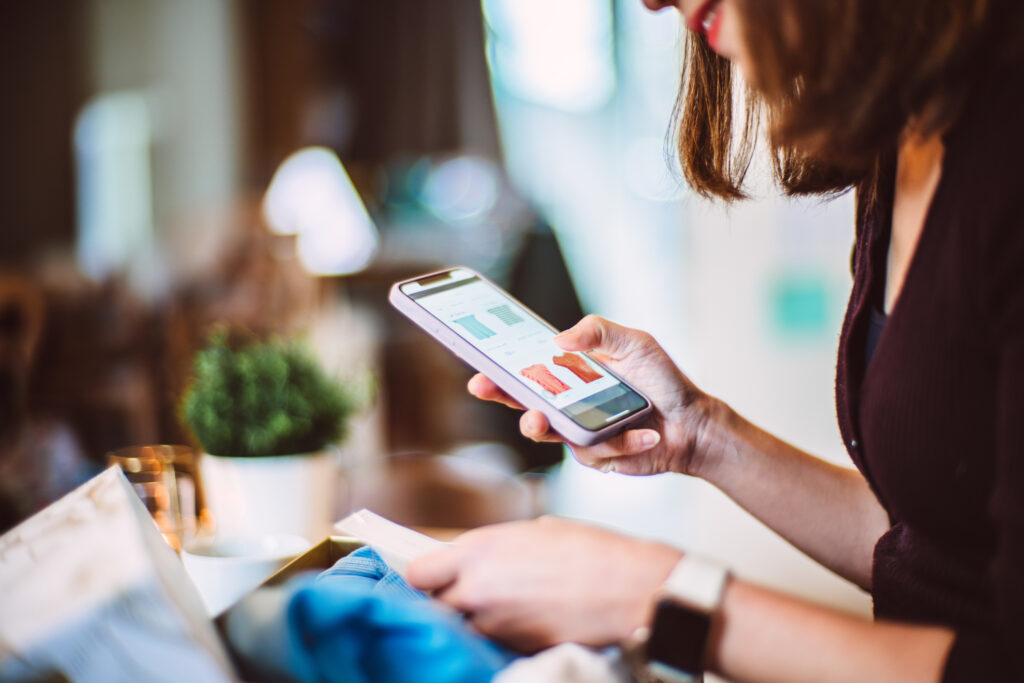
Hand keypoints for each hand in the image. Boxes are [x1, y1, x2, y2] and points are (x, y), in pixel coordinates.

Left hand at [406, 516, 681, 652]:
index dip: (426, 577)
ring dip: (472, 623)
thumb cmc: (593, 552)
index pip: (418, 572)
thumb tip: (481, 562)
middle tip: (469, 596)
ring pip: (461, 630)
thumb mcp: (537, 532)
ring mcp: (495, 624)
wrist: (632, 590)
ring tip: (504, 610)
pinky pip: (491, 644)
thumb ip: (497, 549)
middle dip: (446, 602)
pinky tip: (524, 623)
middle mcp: (477, 588)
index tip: (437, 577)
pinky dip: (499, 637)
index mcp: (479, 549)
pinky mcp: (515, 650)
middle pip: (433, 607)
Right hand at [469, 315, 717, 475]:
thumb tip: (558, 339)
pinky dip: (621, 440)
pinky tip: (646, 433)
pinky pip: (592, 450)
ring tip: (538, 419)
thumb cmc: (662, 380)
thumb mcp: (635, 343)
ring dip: (538, 425)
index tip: (480, 364)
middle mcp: (568, 403)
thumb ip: (599, 332)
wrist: (692, 424)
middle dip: (500, 394)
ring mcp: (577, 432)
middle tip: (486, 387)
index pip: (527, 369)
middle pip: (522, 400)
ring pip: (547, 431)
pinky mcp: (595, 456)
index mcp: (571, 374)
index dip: (499, 368)